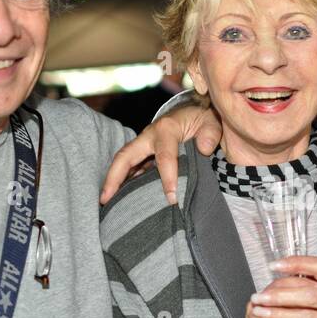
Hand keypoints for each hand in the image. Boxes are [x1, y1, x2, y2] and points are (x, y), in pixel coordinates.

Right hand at [100, 102, 222, 205]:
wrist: (194, 112)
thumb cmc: (201, 119)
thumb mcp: (211, 121)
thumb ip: (210, 134)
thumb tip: (204, 149)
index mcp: (166, 129)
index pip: (164, 156)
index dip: (167, 177)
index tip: (172, 198)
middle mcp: (149, 136)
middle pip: (125, 156)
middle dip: (114, 177)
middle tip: (105, 200)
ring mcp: (143, 145)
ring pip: (123, 163)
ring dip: (114, 182)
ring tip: (107, 204)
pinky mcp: (144, 154)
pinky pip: (131, 169)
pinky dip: (125, 183)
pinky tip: (122, 200)